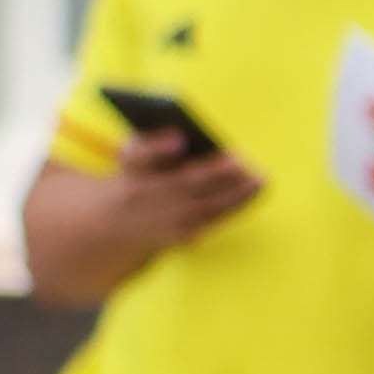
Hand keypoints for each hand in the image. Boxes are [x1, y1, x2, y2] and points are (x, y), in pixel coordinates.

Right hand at [25, 130, 261, 306]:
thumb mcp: (132, 156)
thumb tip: (183, 138)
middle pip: (181, 184)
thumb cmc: (133, 177)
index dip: (158, 148)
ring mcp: (162, 221)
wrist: (115, 224)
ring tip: (258, 177)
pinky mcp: (180, 235)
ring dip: (234, 192)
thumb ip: (153, 144)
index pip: (138, 158)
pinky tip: (256, 189)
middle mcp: (143, 199)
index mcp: (127, 172)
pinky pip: (213, 218)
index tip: (180, 138)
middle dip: (212, 173)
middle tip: (239, 160)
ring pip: (203, 205)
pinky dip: (236, 204)